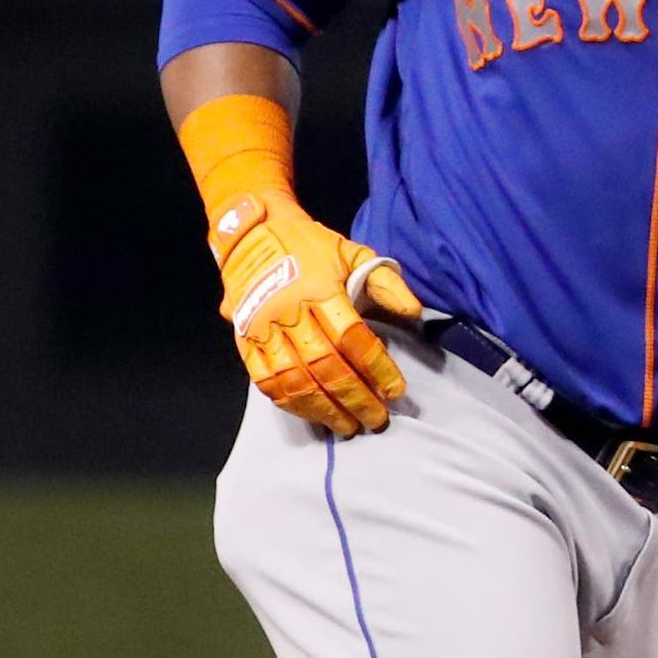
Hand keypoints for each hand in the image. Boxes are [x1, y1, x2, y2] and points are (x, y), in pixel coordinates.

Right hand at [212, 189, 421, 435]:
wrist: (251, 231)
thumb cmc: (310, 245)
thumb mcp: (352, 251)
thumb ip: (385, 281)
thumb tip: (414, 313)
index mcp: (318, 290)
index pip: (352, 338)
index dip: (377, 368)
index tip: (396, 390)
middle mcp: (288, 312)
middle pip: (325, 366)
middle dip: (355, 398)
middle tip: (377, 419)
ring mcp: (262, 328)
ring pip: (294, 379)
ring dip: (323, 409)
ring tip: (348, 426)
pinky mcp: (244, 339)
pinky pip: (265, 380)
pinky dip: (290, 402)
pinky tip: (312, 414)